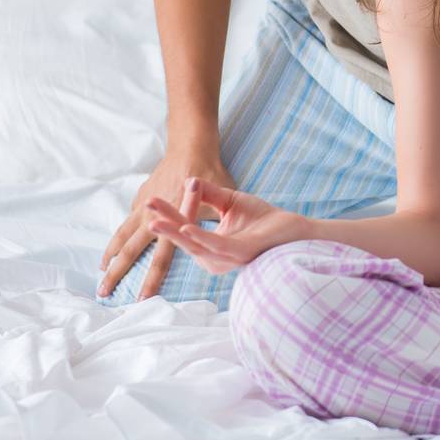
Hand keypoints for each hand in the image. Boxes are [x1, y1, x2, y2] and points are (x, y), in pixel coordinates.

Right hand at [98, 145, 236, 300]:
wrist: (192, 146)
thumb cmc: (211, 174)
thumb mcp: (220, 201)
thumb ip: (215, 222)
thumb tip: (221, 243)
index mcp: (174, 223)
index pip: (160, 259)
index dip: (150, 280)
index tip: (139, 300)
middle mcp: (153, 217)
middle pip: (130, 251)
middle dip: (116, 274)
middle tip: (102, 293)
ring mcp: (144, 206)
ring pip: (122, 234)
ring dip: (111, 254)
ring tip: (102, 271)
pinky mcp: (141, 197)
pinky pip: (129, 219)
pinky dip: (119, 234)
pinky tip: (114, 246)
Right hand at [143, 179, 300, 275]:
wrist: (293, 227)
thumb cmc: (261, 218)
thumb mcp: (229, 201)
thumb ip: (209, 194)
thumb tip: (189, 180)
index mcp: (209, 247)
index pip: (183, 228)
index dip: (168, 214)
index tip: (151, 198)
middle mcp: (214, 257)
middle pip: (184, 239)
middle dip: (164, 223)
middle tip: (147, 207)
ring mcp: (227, 258)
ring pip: (195, 245)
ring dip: (176, 232)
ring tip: (156, 222)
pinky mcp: (242, 253)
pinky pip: (218, 246)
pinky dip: (201, 238)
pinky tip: (187, 228)